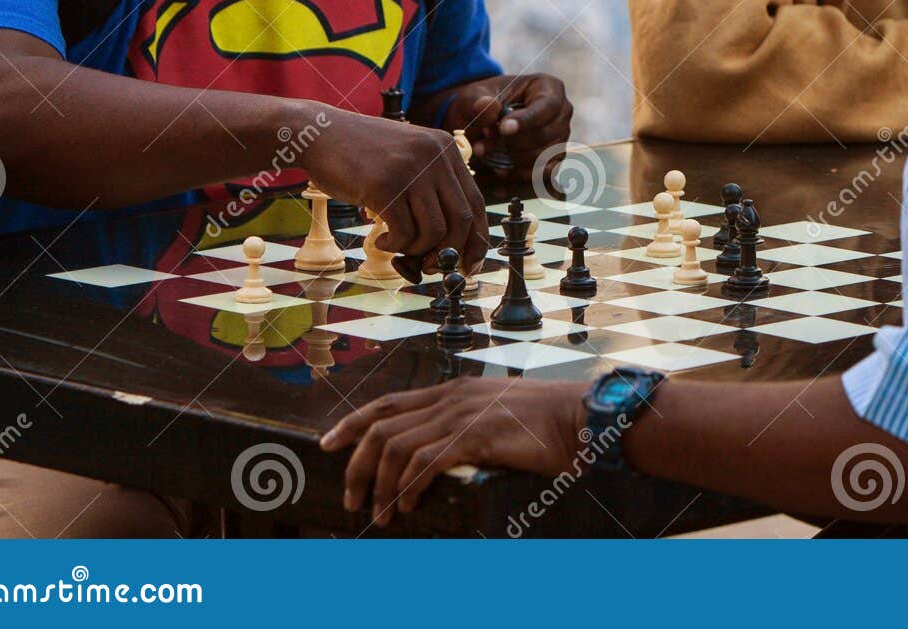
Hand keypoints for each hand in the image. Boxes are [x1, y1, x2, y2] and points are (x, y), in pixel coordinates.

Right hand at [299, 104, 487, 276]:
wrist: (319, 133)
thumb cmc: (361, 157)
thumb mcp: (407, 161)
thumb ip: (430, 192)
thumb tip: (450, 247)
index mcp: (445, 149)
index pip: (476, 203)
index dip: (476, 239)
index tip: (469, 263)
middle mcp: (434, 156)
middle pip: (462, 220)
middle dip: (450, 252)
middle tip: (430, 265)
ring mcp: (410, 169)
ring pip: (435, 231)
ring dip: (418, 250)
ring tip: (397, 245)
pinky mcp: (385, 185)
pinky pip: (404, 234)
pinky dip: (395, 247)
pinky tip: (382, 240)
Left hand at [320, 379, 583, 525]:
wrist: (580, 417)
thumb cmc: (545, 423)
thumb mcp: (495, 416)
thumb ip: (465, 427)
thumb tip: (439, 457)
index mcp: (452, 391)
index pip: (387, 403)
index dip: (352, 423)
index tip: (327, 444)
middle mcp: (450, 398)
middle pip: (382, 427)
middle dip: (357, 466)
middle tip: (352, 498)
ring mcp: (461, 415)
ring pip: (397, 448)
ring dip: (382, 486)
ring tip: (382, 515)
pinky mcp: (475, 436)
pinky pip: (425, 463)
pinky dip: (409, 487)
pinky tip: (410, 506)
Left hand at [438, 74, 571, 176]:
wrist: (481, 121)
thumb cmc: (481, 102)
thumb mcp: (473, 96)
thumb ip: (478, 101)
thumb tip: (490, 108)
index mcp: (549, 88)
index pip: (548, 106)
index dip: (528, 120)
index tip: (503, 129)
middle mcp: (562, 114)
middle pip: (546, 136)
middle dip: (513, 145)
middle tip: (481, 147)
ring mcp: (560, 139)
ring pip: (545, 160)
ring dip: (514, 164)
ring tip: (486, 159)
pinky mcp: (553, 162)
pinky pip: (543, 178)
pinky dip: (520, 182)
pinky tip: (497, 183)